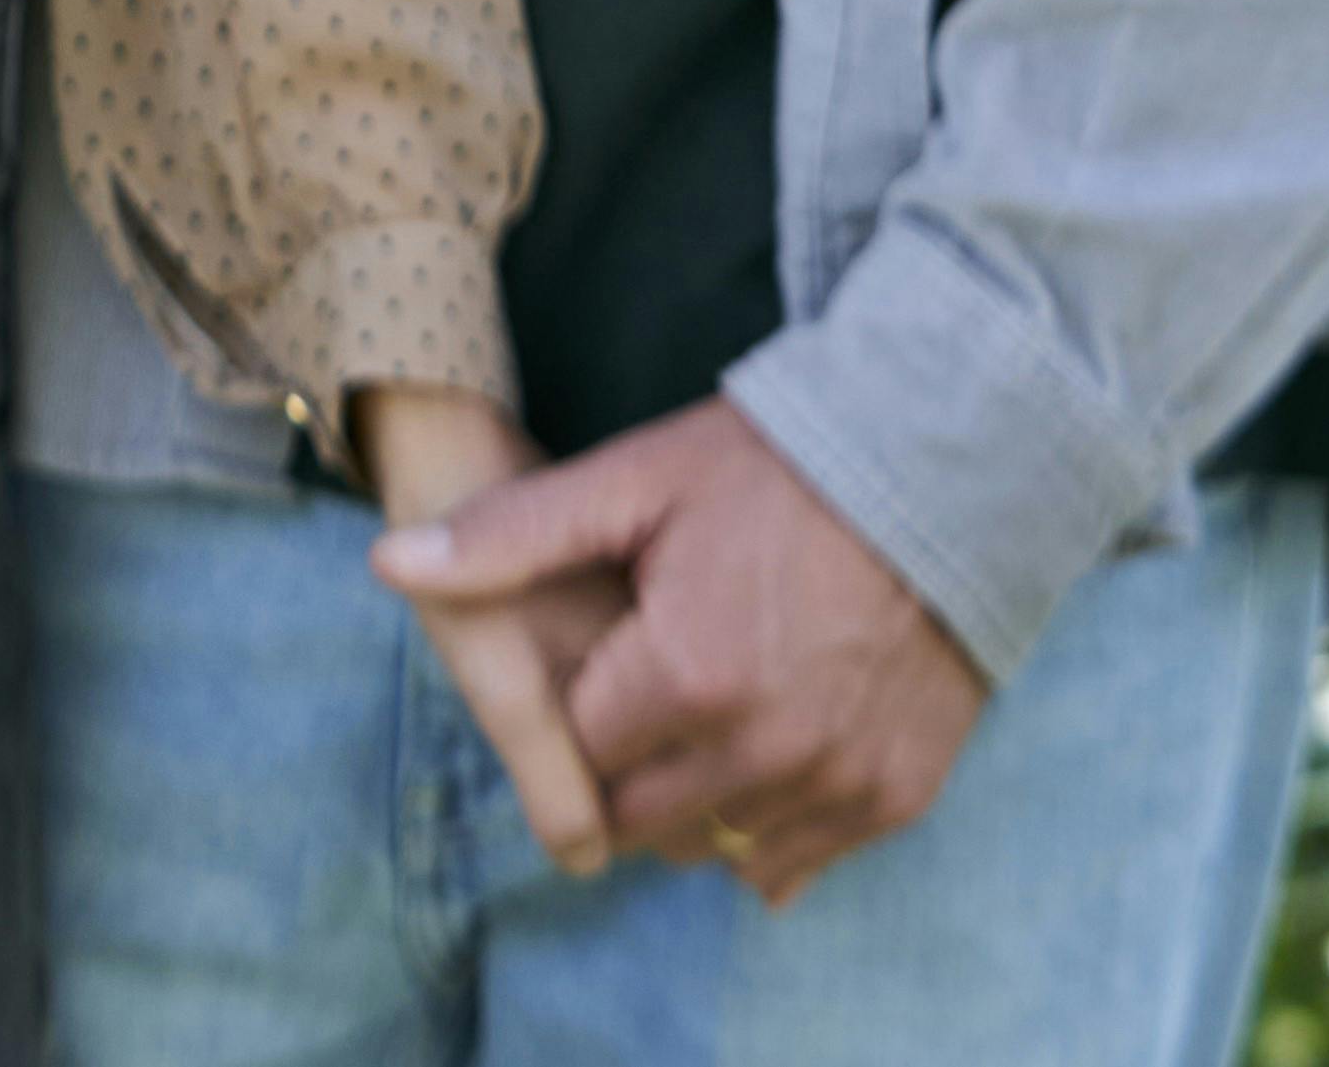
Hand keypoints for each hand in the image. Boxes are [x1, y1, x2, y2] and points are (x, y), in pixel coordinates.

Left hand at [373, 392, 984, 901]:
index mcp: (686, 673)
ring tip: (713, 705)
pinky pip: (797, 863)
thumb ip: (512, 535)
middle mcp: (762, 750)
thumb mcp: (636, 480)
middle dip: (627, 763)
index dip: (584, 697)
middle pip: (640, 816)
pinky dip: (770, 823)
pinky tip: (770, 742)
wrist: (940, 465)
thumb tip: (387, 563)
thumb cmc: (775, 465)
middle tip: (655, 681)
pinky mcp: (896, 798)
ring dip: (696, 799)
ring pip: (716, 849)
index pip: (580, 748)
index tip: (612, 644)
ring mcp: (837, 783)